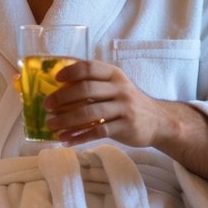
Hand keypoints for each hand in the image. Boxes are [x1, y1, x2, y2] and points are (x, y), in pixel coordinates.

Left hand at [44, 57, 170, 148]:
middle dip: (62, 98)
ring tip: (51, 126)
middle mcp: (120, 89)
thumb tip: (59, 90)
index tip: (55, 79)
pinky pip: (97, 132)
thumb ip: (94, 85)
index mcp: (114, 75)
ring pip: (89, 113)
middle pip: (86, 90)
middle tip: (47, 107)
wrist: (160, 122)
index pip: (89, 68)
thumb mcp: (116, 87)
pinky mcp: (125, 127)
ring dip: (66, 120)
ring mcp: (124, 108)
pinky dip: (79, 137)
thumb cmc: (129, 103)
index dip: (70, 72)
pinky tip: (66, 140)